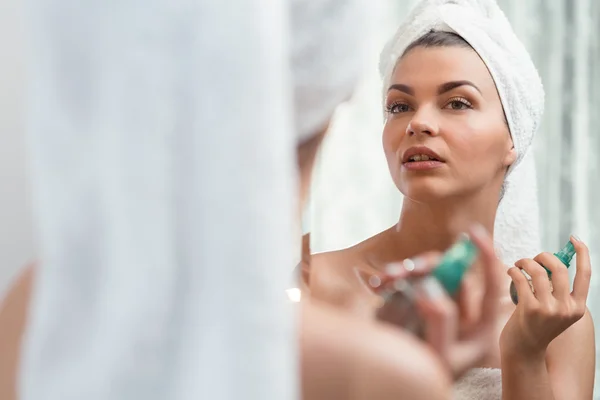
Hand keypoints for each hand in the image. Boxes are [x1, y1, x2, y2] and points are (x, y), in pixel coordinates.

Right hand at [375, 224, 503, 379]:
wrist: (396, 386)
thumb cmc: (427, 377)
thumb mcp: (441, 356)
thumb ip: (441, 323)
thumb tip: (432, 290)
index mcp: (478, 328)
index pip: (490, 288)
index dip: (485, 258)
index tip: (474, 234)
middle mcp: (459, 314)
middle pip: (453, 277)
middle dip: (434, 265)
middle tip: (415, 266)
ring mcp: (437, 307)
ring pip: (429, 275)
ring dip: (410, 271)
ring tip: (390, 276)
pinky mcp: (415, 304)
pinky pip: (409, 282)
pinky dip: (395, 279)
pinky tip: (382, 283)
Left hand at [500, 236, 590, 357]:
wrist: (523, 350)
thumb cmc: (536, 325)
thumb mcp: (556, 310)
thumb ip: (558, 290)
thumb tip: (550, 260)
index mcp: (577, 307)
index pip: (585, 274)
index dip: (583, 253)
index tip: (574, 238)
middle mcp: (566, 308)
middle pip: (560, 268)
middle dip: (544, 256)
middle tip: (533, 258)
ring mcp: (549, 310)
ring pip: (539, 272)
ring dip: (525, 262)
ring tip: (518, 265)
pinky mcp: (529, 310)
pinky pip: (522, 279)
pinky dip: (514, 271)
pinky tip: (510, 272)